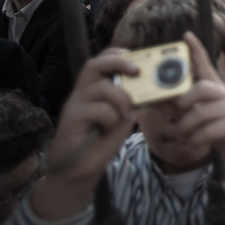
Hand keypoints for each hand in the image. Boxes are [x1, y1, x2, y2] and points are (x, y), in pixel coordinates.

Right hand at [31, 50, 138, 220]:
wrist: (79, 170)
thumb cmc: (102, 140)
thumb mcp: (122, 116)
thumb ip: (131, 101)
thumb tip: (152, 89)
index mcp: (94, 88)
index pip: (101, 61)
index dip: (116, 54)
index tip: (134, 56)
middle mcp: (82, 92)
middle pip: (95, 64)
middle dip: (118, 62)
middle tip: (137, 71)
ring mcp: (75, 104)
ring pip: (103, 87)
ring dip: (121, 100)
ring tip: (126, 115)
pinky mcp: (72, 118)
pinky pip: (98, 109)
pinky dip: (111, 117)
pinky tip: (109, 128)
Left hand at [173, 32, 224, 177]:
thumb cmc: (217, 129)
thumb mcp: (199, 117)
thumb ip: (183, 109)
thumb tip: (159, 102)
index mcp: (215, 89)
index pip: (206, 65)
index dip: (196, 50)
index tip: (186, 35)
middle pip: (200, 89)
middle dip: (182, 103)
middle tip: (174, 114)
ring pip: (199, 114)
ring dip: (184, 128)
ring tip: (182, 136)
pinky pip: (206, 132)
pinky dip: (193, 140)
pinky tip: (191, 144)